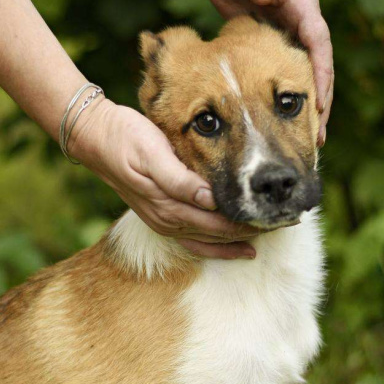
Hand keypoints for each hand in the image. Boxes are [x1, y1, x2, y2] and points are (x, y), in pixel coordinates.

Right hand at [70, 99, 262, 258]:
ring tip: (271, 235)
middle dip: (254, 231)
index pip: (220, 223)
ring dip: (240, 240)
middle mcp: (169, 221)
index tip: (280, 217)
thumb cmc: (126, 139)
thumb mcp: (153, 153)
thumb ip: (180, 180)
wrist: (96, 138)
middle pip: (220, 235)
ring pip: (211, 241)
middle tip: (287, 223)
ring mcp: (165, 222)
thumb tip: (208, 199)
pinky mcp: (163, 215)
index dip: (251, 223)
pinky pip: (197, 241)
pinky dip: (220, 245)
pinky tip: (239, 245)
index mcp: (170, 207)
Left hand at [197, 0, 333, 146]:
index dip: (321, 74)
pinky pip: (286, 77)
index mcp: (300, 3)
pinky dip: (287, 101)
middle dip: (321, 102)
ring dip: (308, 108)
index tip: (320, 104)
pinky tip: (285, 126)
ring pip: (305, 76)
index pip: (318, 42)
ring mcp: (288, 33)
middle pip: (319, 66)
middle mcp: (300, 20)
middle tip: (318, 136)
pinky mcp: (274, 44)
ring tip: (310, 142)